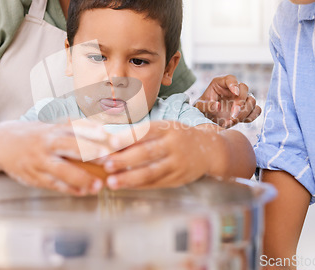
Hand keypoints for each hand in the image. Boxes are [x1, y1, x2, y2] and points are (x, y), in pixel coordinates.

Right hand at [0, 119, 111, 195]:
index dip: (94, 132)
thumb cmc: (34, 135)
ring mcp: (39, 161)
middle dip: (90, 153)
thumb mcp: (52, 126)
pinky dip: (69, 189)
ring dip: (82, 179)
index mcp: (54, 129)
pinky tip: (83, 192)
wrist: (0, 143)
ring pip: (62, 171)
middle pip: (70, 146)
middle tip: (109, 159)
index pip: (77, 128)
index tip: (111, 137)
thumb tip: (105, 130)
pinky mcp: (33, 176)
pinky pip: (53, 184)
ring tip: (99, 185)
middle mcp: (47, 143)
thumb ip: (75, 129)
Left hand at [102, 121, 227, 189]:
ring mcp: (178, 164)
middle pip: (147, 153)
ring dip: (129, 178)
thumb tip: (109, 140)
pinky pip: (156, 183)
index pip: (146, 131)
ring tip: (111, 182)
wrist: (209, 150)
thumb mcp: (165, 128)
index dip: (128, 137)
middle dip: (124, 160)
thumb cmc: (177, 136)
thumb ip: (141, 134)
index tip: (111, 142)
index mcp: (168, 128)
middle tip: (106, 164)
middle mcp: (174, 146)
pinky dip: (138, 185)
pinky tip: (124, 186)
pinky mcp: (178, 179)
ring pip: (151, 173)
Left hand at [194, 75, 260, 127]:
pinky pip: (256, 110)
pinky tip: (239, 121)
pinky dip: (250, 116)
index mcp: (220, 84)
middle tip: (233, 114)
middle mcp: (233, 90)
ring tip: (232, 121)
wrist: (207, 119)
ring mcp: (241, 99)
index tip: (235, 92)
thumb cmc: (202, 110)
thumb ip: (207, 106)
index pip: (230, 78)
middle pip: (244, 88)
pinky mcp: (246, 109)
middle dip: (240, 102)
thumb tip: (218, 106)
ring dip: (245, 112)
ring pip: (252, 100)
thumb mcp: (200, 108)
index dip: (234, 84)